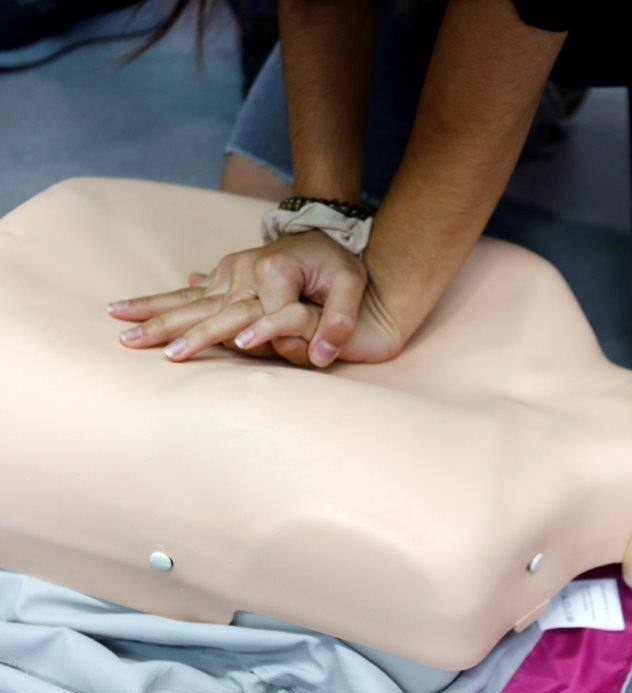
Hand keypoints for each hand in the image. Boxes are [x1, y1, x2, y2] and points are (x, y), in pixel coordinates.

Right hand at [108, 230, 403, 366]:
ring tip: (119, 324)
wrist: (328, 236)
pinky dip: (160, 300)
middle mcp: (245, 271)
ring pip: (189, 299)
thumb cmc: (340, 266)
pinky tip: (131, 307)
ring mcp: (230, 272)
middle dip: (172, 327)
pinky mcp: (223, 275)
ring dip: (153, 312)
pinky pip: (189, 291)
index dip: (251, 334)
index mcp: (274, 272)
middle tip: (135, 342)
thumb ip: (340, 320)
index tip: (215, 348)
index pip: (260, 315)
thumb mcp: (351, 287)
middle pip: (208, 308)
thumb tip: (323, 356)